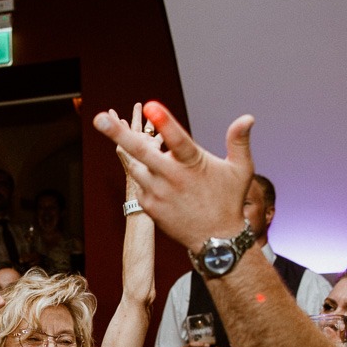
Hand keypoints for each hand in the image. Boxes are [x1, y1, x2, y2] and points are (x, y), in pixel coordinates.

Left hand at [93, 101, 254, 251]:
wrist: (216, 241)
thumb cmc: (229, 200)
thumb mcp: (240, 170)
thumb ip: (239, 141)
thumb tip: (247, 117)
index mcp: (194, 164)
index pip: (177, 140)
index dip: (164, 123)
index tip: (151, 106)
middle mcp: (172, 178)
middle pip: (142, 152)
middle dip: (119, 135)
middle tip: (99, 120)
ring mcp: (158, 193)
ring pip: (136, 166)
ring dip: (133, 153)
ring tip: (128, 139)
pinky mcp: (149, 206)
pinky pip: (139, 183)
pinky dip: (143, 174)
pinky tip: (155, 173)